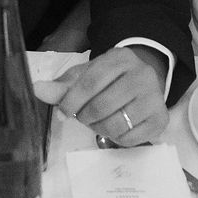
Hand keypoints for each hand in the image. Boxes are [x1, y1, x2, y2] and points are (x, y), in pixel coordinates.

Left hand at [32, 45, 167, 144]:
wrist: (142, 83)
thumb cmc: (109, 80)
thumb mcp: (85, 76)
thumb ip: (62, 86)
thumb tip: (36, 89)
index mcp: (120, 58)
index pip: (90, 82)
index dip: (72, 100)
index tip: (63, 111)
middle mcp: (142, 74)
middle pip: (102, 105)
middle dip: (85, 117)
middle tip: (83, 117)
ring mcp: (154, 97)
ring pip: (116, 125)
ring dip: (100, 129)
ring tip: (99, 121)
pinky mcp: (160, 119)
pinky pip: (130, 139)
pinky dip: (116, 139)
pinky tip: (116, 127)